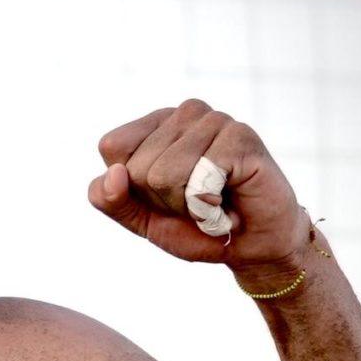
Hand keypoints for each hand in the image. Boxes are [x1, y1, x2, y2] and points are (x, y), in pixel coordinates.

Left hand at [87, 98, 311, 277]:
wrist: (250, 246)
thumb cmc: (196, 226)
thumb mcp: (140, 218)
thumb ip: (110, 199)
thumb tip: (113, 174)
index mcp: (156, 124)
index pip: (112, 146)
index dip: (132, 186)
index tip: (165, 194)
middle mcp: (185, 114)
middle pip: (137, 167)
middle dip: (163, 201)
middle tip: (196, 201)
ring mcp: (215, 120)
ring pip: (163, 175)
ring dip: (187, 205)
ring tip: (213, 200)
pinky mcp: (241, 136)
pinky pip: (197, 180)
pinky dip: (208, 206)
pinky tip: (230, 199)